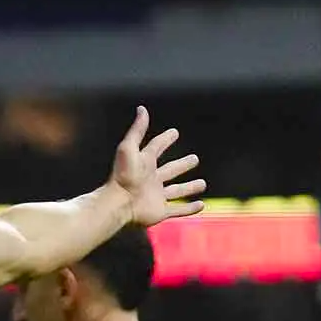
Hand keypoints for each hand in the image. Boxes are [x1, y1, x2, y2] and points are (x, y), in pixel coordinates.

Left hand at [110, 105, 205, 225]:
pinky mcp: (160, 211)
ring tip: (202, 183)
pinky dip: (190, 208)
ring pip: (176, 191)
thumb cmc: (123, 175)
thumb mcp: (129, 148)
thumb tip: (142, 108)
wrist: (118, 203)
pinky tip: (201, 205)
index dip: (164, 140)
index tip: (174, 132)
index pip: (156, 148)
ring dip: (189, 187)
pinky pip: (178, 210)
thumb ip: (137, 130)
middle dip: (181, 165)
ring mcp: (156, 196)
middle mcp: (151, 179)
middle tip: (194, 159)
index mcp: (144, 164)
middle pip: (170, 170)